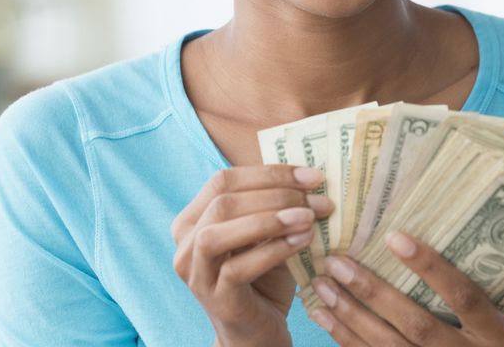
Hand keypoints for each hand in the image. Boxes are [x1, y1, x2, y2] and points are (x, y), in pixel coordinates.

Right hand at [171, 165, 333, 346]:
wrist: (260, 331)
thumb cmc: (265, 276)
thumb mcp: (269, 234)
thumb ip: (276, 205)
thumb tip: (311, 175)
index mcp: (194, 220)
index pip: (224, 181)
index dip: (269, 173)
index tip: (313, 176)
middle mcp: (186, 245)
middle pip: (222, 203)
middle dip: (275, 194)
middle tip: (317, 199)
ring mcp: (196, 274)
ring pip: (217, 233)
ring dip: (268, 220)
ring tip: (308, 217)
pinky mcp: (215, 300)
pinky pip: (236, 270)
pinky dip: (272, 251)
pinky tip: (301, 242)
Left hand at [308, 231, 503, 346]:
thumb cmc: (496, 344)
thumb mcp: (502, 320)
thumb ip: (475, 289)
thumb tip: (427, 234)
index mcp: (497, 334)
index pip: (464, 296)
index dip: (431, 268)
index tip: (394, 236)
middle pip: (416, 323)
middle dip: (373, 293)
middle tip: (338, 262)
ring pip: (388, 346)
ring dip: (350, 314)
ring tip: (322, 285)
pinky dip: (346, 338)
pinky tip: (325, 316)